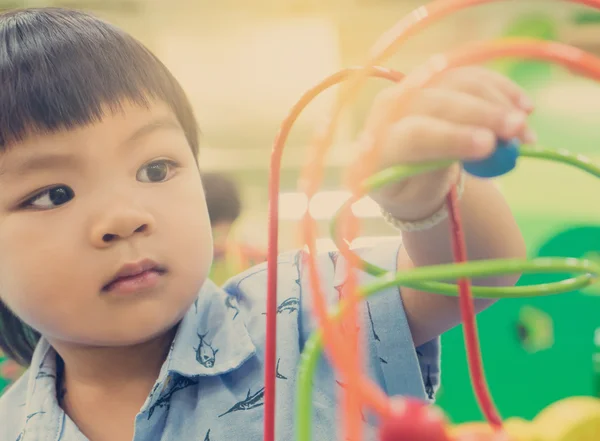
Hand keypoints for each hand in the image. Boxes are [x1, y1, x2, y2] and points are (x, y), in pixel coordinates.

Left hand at [365, 67, 534, 221]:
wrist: (403, 171)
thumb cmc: (410, 188)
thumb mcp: (417, 195)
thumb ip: (437, 172)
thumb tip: (482, 146)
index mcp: (377, 146)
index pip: (414, 135)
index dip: (452, 136)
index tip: (489, 145)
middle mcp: (389, 111)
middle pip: (437, 101)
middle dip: (482, 113)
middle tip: (519, 129)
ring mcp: (410, 90)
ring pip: (457, 82)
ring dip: (497, 100)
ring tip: (525, 127)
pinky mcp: (432, 79)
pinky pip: (469, 75)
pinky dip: (499, 88)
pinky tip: (524, 106)